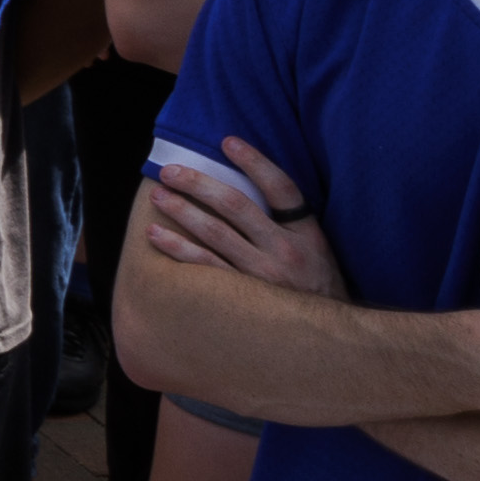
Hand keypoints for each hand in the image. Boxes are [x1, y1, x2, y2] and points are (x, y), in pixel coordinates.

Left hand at [131, 140, 343, 302]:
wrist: (324, 339)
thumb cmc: (314, 285)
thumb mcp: (317, 250)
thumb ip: (290, 221)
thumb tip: (253, 182)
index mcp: (307, 234)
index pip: (282, 188)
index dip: (255, 161)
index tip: (227, 141)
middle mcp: (286, 251)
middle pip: (236, 205)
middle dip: (198, 183)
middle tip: (170, 170)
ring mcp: (263, 275)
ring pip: (214, 233)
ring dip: (181, 210)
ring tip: (158, 196)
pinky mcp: (243, 297)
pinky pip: (203, 267)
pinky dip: (177, 248)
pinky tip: (156, 235)